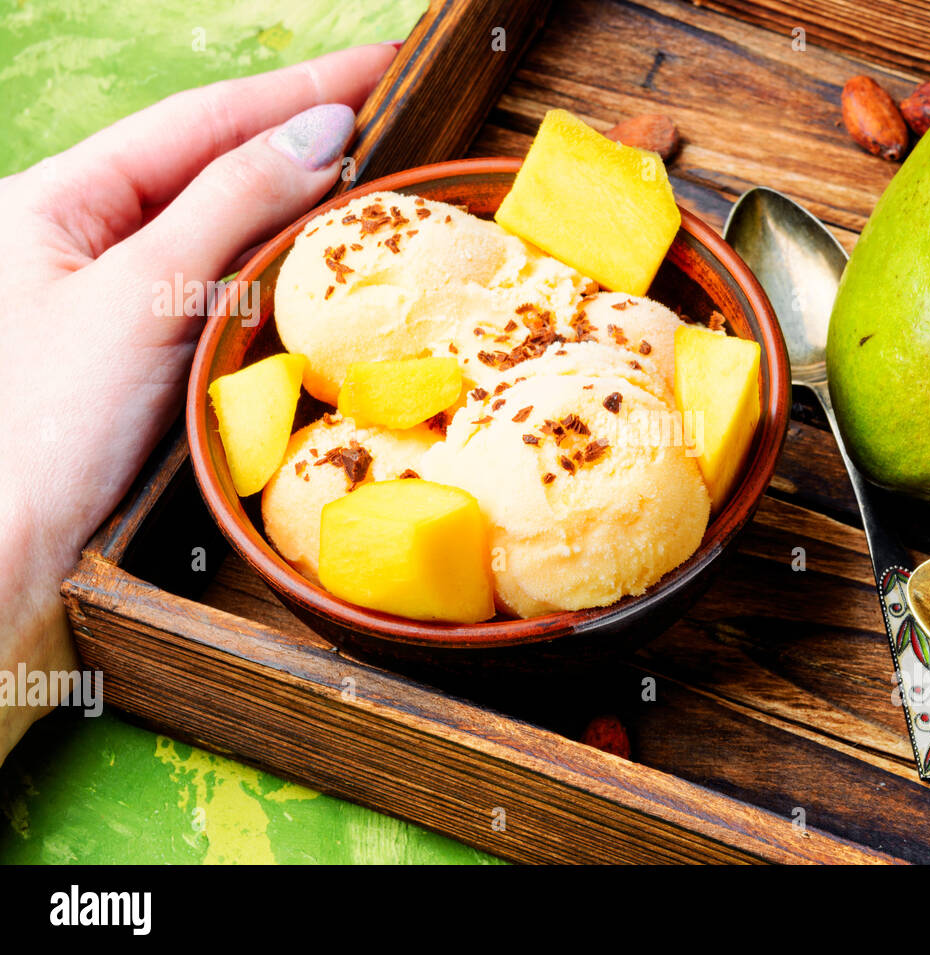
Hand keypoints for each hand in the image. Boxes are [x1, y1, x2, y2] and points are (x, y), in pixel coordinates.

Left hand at [0, 43, 395, 761]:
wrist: (8, 554)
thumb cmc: (44, 428)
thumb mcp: (141, 297)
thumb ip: (232, 205)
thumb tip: (321, 132)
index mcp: (54, 198)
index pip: (198, 120)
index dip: (296, 87)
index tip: (382, 64)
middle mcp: (83, 236)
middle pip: (211, 161)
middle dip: (300, 130)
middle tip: (393, 107)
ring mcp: (117, 294)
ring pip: (224, 224)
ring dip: (297, 197)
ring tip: (374, 168)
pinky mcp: (148, 349)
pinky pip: (226, 284)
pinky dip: (281, 265)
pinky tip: (322, 251)